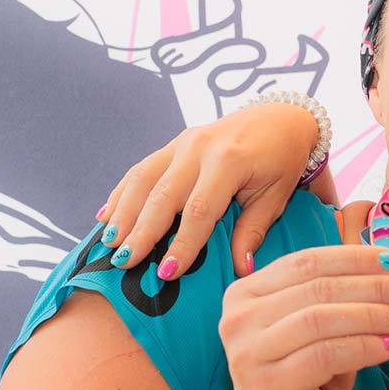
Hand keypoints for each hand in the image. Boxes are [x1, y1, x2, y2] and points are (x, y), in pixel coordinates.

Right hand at [97, 101, 325, 281]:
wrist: (281, 117)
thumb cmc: (282, 160)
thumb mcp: (277, 196)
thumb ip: (254, 231)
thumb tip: (241, 270)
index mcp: (229, 161)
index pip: (199, 210)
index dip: (181, 244)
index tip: (167, 272)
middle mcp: (200, 148)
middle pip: (162, 195)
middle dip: (141, 232)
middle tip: (123, 262)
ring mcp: (182, 142)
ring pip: (143, 179)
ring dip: (123, 212)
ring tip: (109, 243)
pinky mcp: (174, 143)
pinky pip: (142, 168)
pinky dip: (122, 192)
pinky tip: (106, 216)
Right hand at [219, 245, 388, 389]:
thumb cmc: (301, 382)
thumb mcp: (314, 331)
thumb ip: (336, 299)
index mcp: (245, 295)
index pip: (306, 261)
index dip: (354, 258)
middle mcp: (239, 319)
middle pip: (318, 287)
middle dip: (373, 285)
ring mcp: (250, 351)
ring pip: (322, 317)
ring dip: (373, 315)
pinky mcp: (270, 383)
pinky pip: (328, 354)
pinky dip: (365, 347)